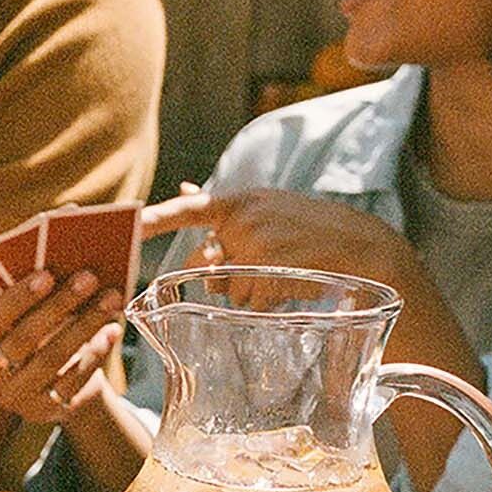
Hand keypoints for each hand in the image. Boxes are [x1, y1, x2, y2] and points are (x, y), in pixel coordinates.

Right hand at [0, 268, 124, 423]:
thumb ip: (24, 295)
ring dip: (85, 325)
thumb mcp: (18, 319)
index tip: (46, 274)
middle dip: (59, 305)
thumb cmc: (30, 335)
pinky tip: (111, 330)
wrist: (47, 383)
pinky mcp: (47, 410)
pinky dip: (95, 353)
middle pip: (24, 339)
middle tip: (89, 277)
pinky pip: (73, 381)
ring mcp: (17, 398)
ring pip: (52, 358)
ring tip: (110, 298)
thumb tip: (56, 254)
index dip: (16, 299)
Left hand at [143, 187, 417, 289]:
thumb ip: (225, 208)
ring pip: (227, 290)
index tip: (127, 222)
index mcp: (240, 202)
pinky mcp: (271, 274)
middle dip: (222, 275)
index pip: (187, 209)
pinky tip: (290, 286)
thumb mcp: (268, 207)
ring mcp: (257, 248)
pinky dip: (265, 303)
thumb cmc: (311, 229)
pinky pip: (248, 303)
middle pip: (203, 267)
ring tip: (284, 274)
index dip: (154, 218)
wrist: (364, 247)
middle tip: (262, 266)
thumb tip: (184, 188)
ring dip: (248, 291)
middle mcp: (243, 222)